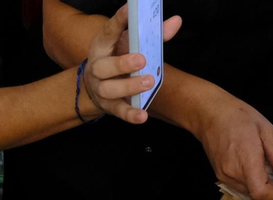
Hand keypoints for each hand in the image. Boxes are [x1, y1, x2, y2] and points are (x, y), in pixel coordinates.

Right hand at [82, 6, 181, 124]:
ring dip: (129, 86)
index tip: (130, 9)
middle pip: (104, 66)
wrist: (96, 87)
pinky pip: (118, 111)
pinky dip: (130, 114)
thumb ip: (154, 34)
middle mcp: (97, 67)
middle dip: (122, 63)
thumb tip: (176, 21)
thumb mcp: (130, 44)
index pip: (109, 31)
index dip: (119, 20)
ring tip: (149, 82)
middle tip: (142, 60)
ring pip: (109, 89)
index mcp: (102, 46)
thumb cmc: (117, 59)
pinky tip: (143, 116)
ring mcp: (101, 88)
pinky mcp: (108, 106)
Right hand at [195, 93, 272, 199]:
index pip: (261, 192)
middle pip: (256, 196)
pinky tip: (259, 173)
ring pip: (248, 194)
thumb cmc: (240, 117)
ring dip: (263, 190)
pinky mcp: (220, 176)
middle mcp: (232, 173)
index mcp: (246, 160)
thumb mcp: (268, 131)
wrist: (211, 114)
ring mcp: (224, 176)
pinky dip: (252, 185)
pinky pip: (240, 188)